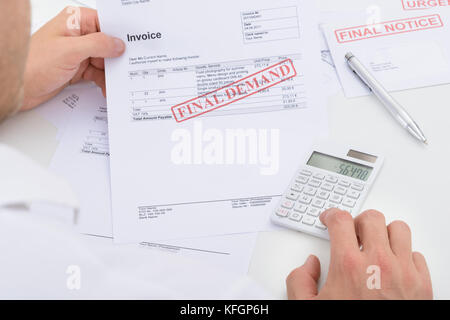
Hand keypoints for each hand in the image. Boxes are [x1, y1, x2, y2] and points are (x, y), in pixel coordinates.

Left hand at [21, 7, 124, 109]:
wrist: (18, 87)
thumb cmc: (33, 63)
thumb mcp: (69, 51)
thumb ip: (97, 45)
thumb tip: (118, 44)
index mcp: (75, 21)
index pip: (107, 23)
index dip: (122, 34)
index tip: (136, 45)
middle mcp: (78, 35)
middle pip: (109, 44)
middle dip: (119, 58)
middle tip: (130, 69)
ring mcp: (78, 52)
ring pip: (105, 61)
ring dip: (112, 74)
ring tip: (118, 84)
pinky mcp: (77, 68)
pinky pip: (98, 74)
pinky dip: (104, 82)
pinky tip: (108, 89)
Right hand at [287, 209, 432, 299]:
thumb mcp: (308, 308)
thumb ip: (299, 281)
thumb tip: (310, 266)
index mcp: (349, 265)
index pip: (340, 220)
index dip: (331, 214)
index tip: (329, 218)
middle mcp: (379, 264)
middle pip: (372, 218)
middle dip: (357, 222)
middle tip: (351, 232)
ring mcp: (404, 273)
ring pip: (399, 230)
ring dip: (385, 234)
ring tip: (375, 245)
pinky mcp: (422, 286)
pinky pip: (417, 256)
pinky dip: (405, 255)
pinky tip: (393, 266)